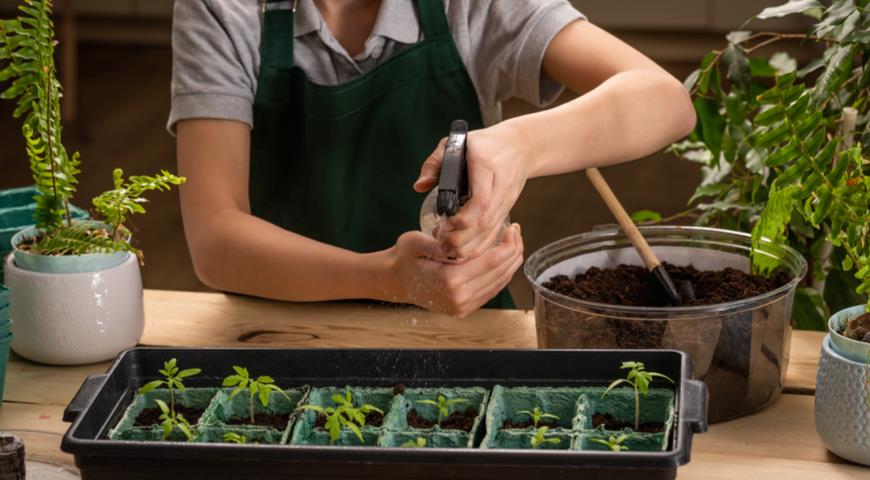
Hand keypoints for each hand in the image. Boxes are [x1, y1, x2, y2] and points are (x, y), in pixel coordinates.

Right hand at [382, 224, 522, 316]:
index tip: (513, 228)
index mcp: (450, 280)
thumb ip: (440, 242)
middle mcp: (460, 298)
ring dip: (510, 263)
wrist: (393, 281)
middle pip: (501, 273)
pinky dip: (501, 274)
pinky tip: (503, 259)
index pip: (493, 261)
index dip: (508, 244)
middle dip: (514, 250)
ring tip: (513, 244)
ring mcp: (462, 307)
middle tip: (516, 232)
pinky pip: (491, 290)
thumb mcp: (416, 242)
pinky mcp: (464, 309)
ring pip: (499, 283)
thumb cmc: (404, 258)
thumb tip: (463, 238)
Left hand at [414, 122, 529, 258]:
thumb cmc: (482, 144)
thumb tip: (419, 186)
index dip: (463, 219)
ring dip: (469, 244)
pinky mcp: (508, 208)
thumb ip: (434, 163)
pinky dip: (480, 245)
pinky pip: (495, 232)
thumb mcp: (455, 144)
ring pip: (491, 230)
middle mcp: (500, 185)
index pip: (481, 200)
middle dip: (462, 237)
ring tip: (447, 248)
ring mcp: (507, 199)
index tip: (444, 224)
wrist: (520, 146)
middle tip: (441, 241)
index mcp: (486, 166)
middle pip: (485, 221)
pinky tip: (463, 250)